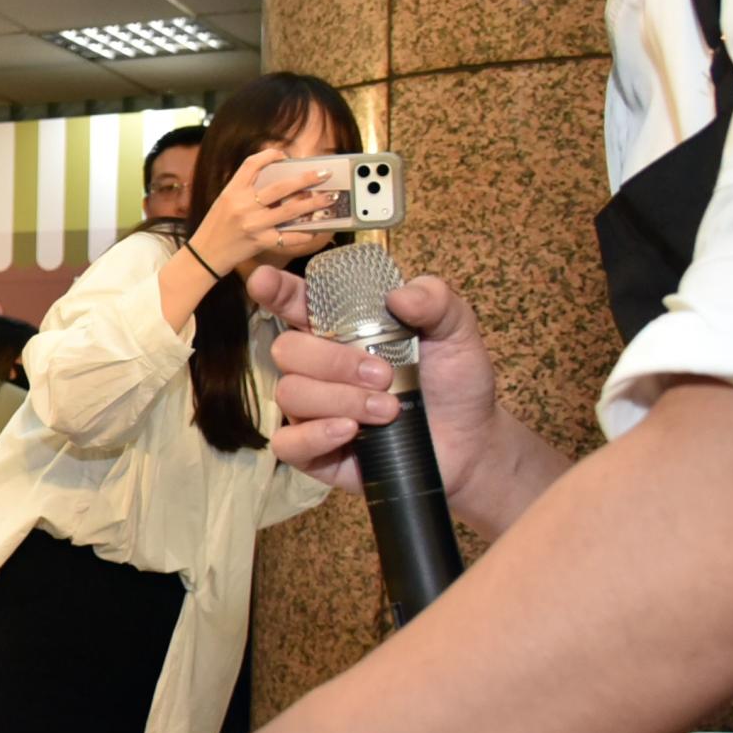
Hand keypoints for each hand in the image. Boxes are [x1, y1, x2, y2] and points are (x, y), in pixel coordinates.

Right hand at [189, 142, 340, 277]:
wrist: (204, 256)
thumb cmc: (215, 227)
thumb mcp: (224, 200)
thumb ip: (244, 188)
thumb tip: (274, 177)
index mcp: (232, 191)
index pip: (252, 164)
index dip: (270, 155)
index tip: (285, 155)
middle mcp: (243, 205)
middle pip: (280, 186)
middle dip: (306, 179)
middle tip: (325, 174)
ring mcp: (253, 225)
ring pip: (290, 210)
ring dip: (314, 203)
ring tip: (330, 197)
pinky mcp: (260, 243)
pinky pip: (289, 237)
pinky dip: (305, 234)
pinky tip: (317, 229)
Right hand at [249, 269, 536, 525]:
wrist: (469, 443)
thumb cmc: (454, 382)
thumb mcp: (456, 331)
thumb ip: (436, 301)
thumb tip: (398, 296)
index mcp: (341, 328)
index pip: (295, 302)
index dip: (274, 289)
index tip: (263, 281)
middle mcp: (318, 366)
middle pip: (286, 349)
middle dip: (333, 361)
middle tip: (384, 375)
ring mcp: (312, 409)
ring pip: (290, 393)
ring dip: (341, 399)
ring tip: (387, 410)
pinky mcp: (313, 451)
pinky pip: (287, 443)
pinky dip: (316, 434)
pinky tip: (349, 431)